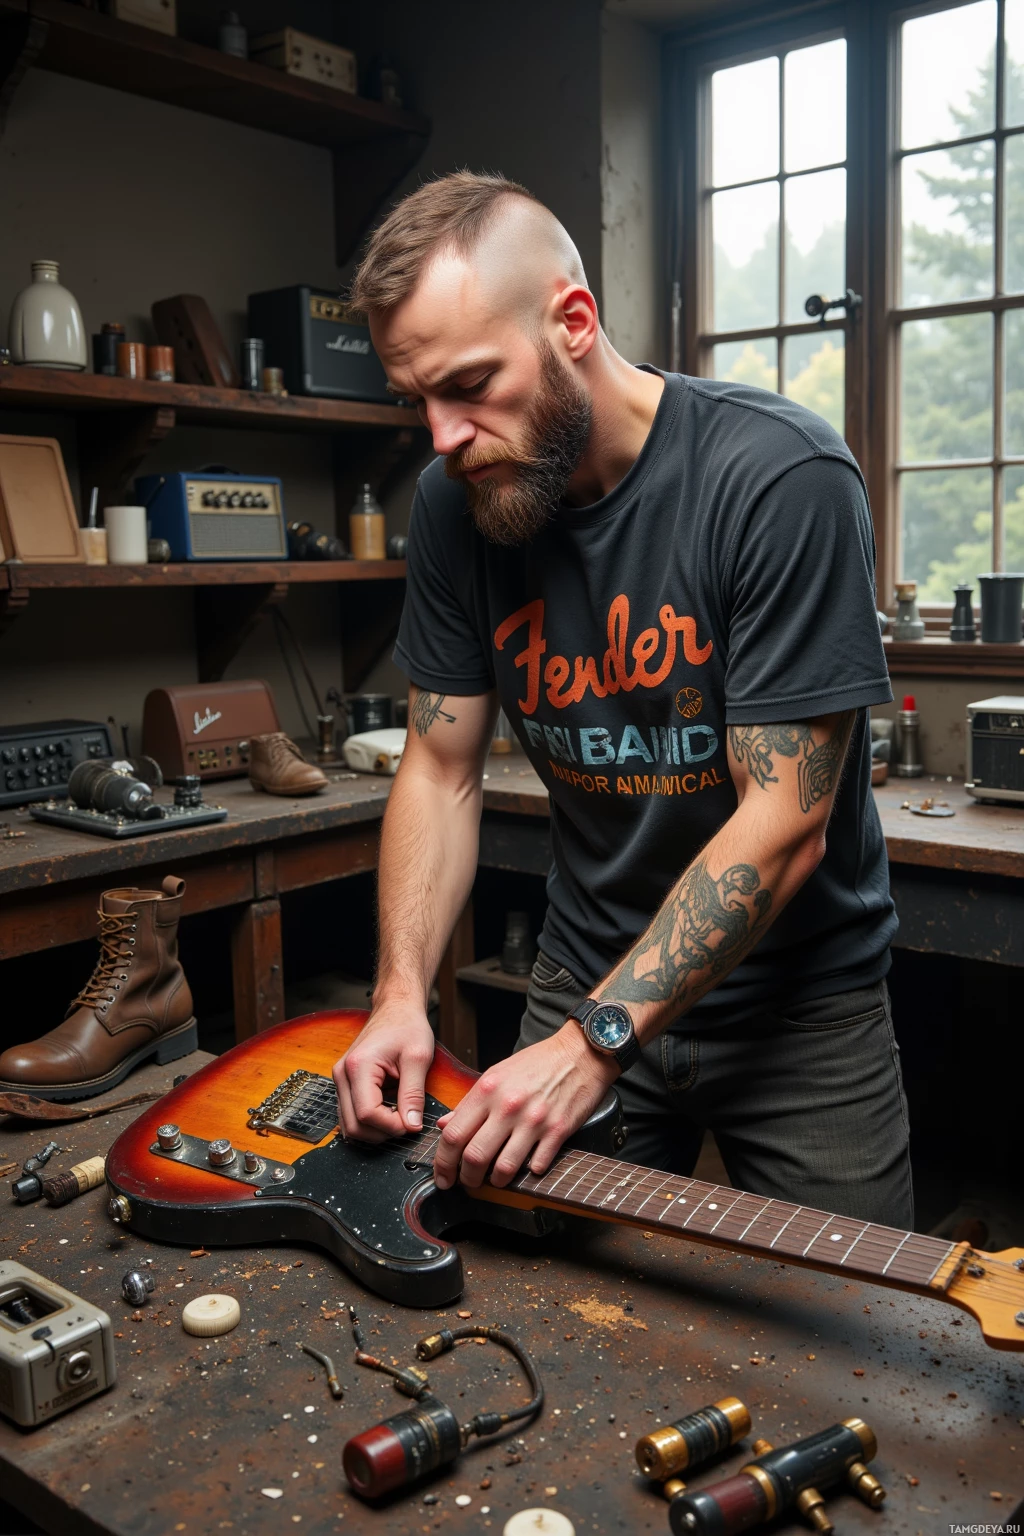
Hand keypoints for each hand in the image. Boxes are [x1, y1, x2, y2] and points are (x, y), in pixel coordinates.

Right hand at [334, 1001, 434, 1141]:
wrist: (396, 1008)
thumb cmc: (407, 1026)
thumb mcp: (418, 1058)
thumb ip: (414, 1094)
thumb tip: (412, 1126)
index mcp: (359, 1066)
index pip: (367, 1114)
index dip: (391, 1126)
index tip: (412, 1123)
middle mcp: (342, 1074)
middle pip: (353, 1125)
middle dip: (382, 1133)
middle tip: (407, 1123)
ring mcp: (341, 1079)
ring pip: (350, 1124)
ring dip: (375, 1129)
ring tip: (399, 1116)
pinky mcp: (345, 1083)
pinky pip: (351, 1114)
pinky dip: (369, 1121)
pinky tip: (389, 1110)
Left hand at [432, 1023, 617, 1190]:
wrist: (579, 1054)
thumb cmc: (537, 1063)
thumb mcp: (496, 1074)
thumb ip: (469, 1102)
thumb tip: (444, 1125)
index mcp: (487, 1090)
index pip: (453, 1135)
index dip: (443, 1162)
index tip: (443, 1174)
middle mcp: (508, 1106)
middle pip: (474, 1157)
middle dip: (466, 1178)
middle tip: (467, 1183)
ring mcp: (534, 1120)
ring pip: (504, 1168)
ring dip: (496, 1181)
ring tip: (495, 1180)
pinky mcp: (558, 1131)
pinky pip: (537, 1166)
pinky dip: (528, 1173)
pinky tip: (526, 1167)